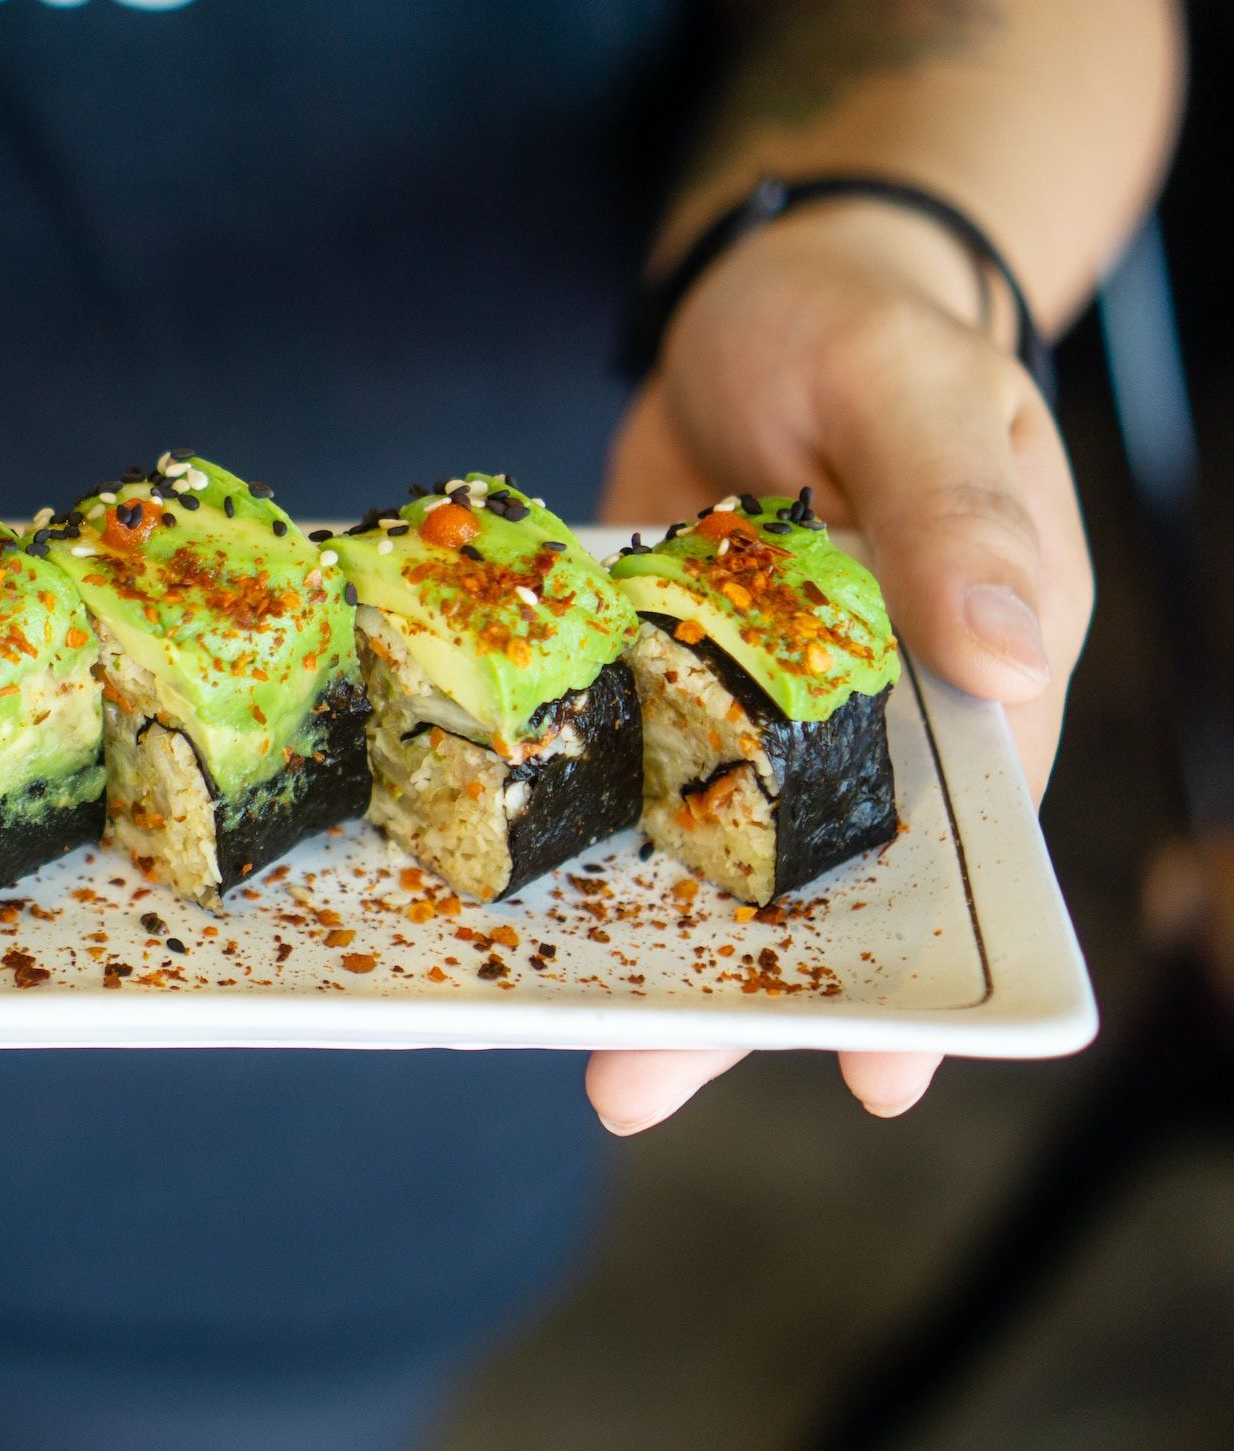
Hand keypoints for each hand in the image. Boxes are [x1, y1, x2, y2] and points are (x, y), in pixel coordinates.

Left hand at [589, 199, 1091, 1134]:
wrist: (753, 291)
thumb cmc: (861, 320)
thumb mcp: (909, 387)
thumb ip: (951, 510)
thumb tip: (1008, 644)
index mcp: (976, 656)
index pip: (964, 836)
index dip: (922, 959)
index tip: (873, 1075)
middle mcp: (868, 708)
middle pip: (813, 874)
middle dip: (736, 990)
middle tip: (632, 1086)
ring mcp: (752, 704)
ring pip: (709, 851)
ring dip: (645, 945)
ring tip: (568, 1045)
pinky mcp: (660, 677)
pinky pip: (624, 775)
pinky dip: (576, 839)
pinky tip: (514, 910)